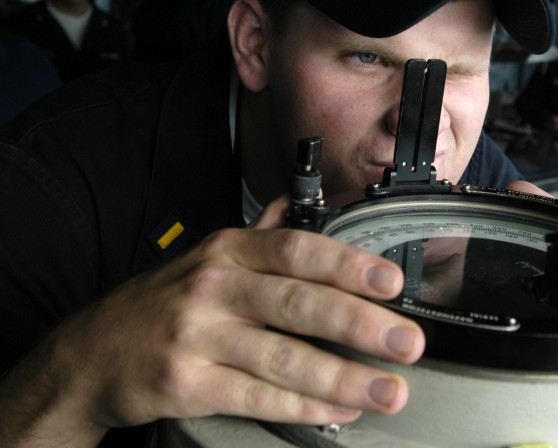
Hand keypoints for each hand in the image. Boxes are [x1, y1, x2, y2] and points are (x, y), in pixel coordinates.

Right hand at [6, 195, 424, 444]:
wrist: (90, 356)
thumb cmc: (165, 303)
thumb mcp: (209, 257)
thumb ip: (263, 235)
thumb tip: (308, 205)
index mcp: (228, 251)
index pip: (297, 250)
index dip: (347, 265)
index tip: (391, 281)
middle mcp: (212, 288)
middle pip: (297, 304)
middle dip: (360, 326)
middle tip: (408, 343)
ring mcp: (195, 338)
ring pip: (282, 359)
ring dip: (344, 379)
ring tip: (389, 391)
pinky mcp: (184, 385)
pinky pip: (256, 398)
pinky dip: (303, 407)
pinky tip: (338, 410)